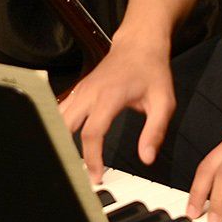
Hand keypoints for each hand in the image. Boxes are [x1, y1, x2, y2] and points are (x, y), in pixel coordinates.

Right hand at [56, 38, 174, 183]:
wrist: (140, 44)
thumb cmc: (152, 71)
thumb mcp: (164, 102)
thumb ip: (155, 131)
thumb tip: (147, 157)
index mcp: (109, 96)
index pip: (92, 133)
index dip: (92, 158)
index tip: (97, 176)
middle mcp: (90, 92)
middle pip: (64, 125)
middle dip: (67, 152)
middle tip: (77, 174)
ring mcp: (81, 89)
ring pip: (58, 117)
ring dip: (60, 139)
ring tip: (70, 163)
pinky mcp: (78, 90)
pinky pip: (61, 110)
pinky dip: (60, 127)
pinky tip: (65, 143)